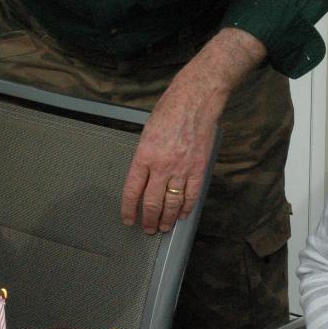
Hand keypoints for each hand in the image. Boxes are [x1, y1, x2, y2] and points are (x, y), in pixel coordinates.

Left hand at [121, 80, 216, 233]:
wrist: (196, 99)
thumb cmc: (170, 109)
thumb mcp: (147, 132)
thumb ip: (145, 156)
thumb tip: (143, 176)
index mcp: (144, 155)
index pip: (133, 190)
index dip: (129, 209)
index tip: (129, 219)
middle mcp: (162, 165)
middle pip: (152, 202)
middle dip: (149, 220)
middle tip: (148, 229)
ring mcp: (182, 169)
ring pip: (172, 203)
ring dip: (167, 219)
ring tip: (164, 227)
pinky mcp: (199, 168)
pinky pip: (191, 195)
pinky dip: (186, 207)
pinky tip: (182, 214)